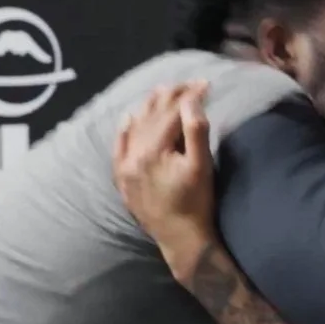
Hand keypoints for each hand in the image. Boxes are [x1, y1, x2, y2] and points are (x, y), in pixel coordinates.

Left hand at [113, 81, 215, 277]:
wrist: (181, 240)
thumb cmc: (197, 203)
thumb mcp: (202, 166)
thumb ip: (196, 131)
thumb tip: (191, 100)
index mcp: (152, 150)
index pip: (171, 113)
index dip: (189, 96)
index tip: (206, 84)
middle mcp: (132, 155)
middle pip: (151, 116)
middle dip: (171, 97)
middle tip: (189, 83)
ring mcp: (124, 167)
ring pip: (134, 127)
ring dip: (149, 107)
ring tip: (165, 91)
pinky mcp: (122, 178)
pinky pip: (119, 147)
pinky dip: (125, 130)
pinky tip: (129, 117)